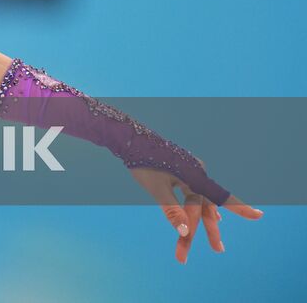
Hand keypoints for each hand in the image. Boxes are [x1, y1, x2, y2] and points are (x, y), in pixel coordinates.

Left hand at [129, 158, 263, 263]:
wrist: (129, 138)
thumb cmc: (142, 162)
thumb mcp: (156, 189)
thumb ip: (172, 211)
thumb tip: (185, 233)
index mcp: (194, 175)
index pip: (220, 196)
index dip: (240, 208)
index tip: (260, 216)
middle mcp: (197, 172)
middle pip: (205, 205)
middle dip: (209, 230)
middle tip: (218, 250)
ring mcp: (191, 170)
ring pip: (199, 201)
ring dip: (201, 221)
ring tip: (216, 244)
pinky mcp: (183, 169)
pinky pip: (195, 193)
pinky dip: (199, 207)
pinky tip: (214, 216)